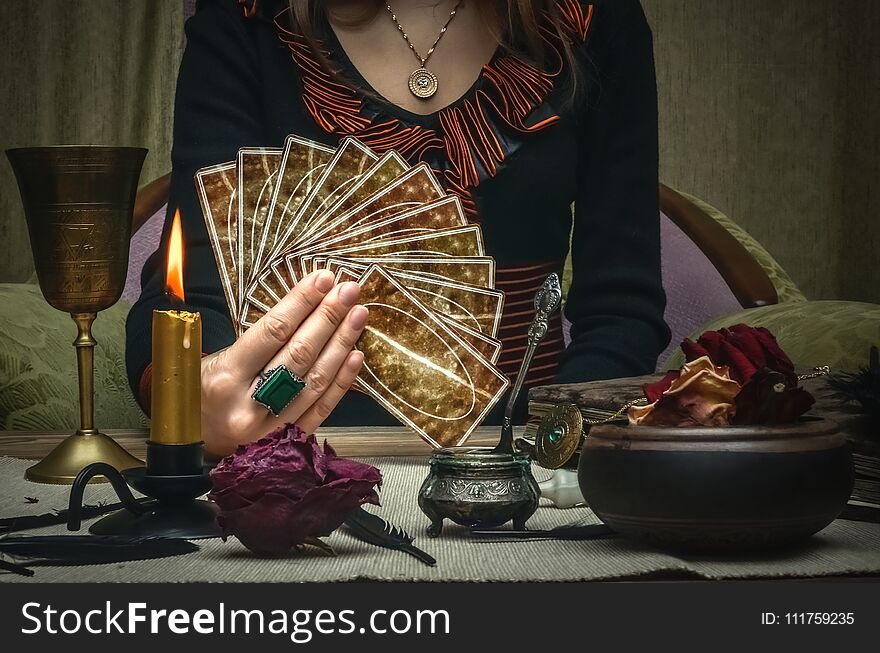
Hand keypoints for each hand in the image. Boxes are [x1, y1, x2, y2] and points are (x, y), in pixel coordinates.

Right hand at [200, 270, 367, 456]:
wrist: (196, 441)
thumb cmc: (203, 392)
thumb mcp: (212, 361)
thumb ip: (255, 340)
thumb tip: (303, 306)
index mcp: (225, 377)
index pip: (273, 332)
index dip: (301, 303)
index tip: (323, 279)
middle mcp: (249, 404)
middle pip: (299, 354)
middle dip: (328, 318)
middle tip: (348, 291)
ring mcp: (271, 427)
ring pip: (315, 380)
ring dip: (341, 344)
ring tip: (358, 315)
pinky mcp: (288, 442)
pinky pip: (322, 408)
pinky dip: (342, 380)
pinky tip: (355, 354)